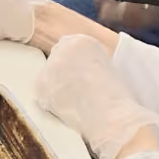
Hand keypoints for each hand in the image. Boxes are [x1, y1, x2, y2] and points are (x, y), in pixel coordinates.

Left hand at [35, 35, 158, 158]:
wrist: (112, 117)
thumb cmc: (116, 96)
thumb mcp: (105, 66)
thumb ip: (87, 61)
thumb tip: (76, 67)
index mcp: (81, 40)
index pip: (68, 47)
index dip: (74, 65)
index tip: (80, 76)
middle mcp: (62, 48)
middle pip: (56, 59)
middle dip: (62, 74)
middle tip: (76, 90)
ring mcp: (49, 66)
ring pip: (48, 77)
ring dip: (56, 88)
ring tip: (73, 101)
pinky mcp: (41, 86)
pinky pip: (42, 93)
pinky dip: (51, 101)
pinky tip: (67, 108)